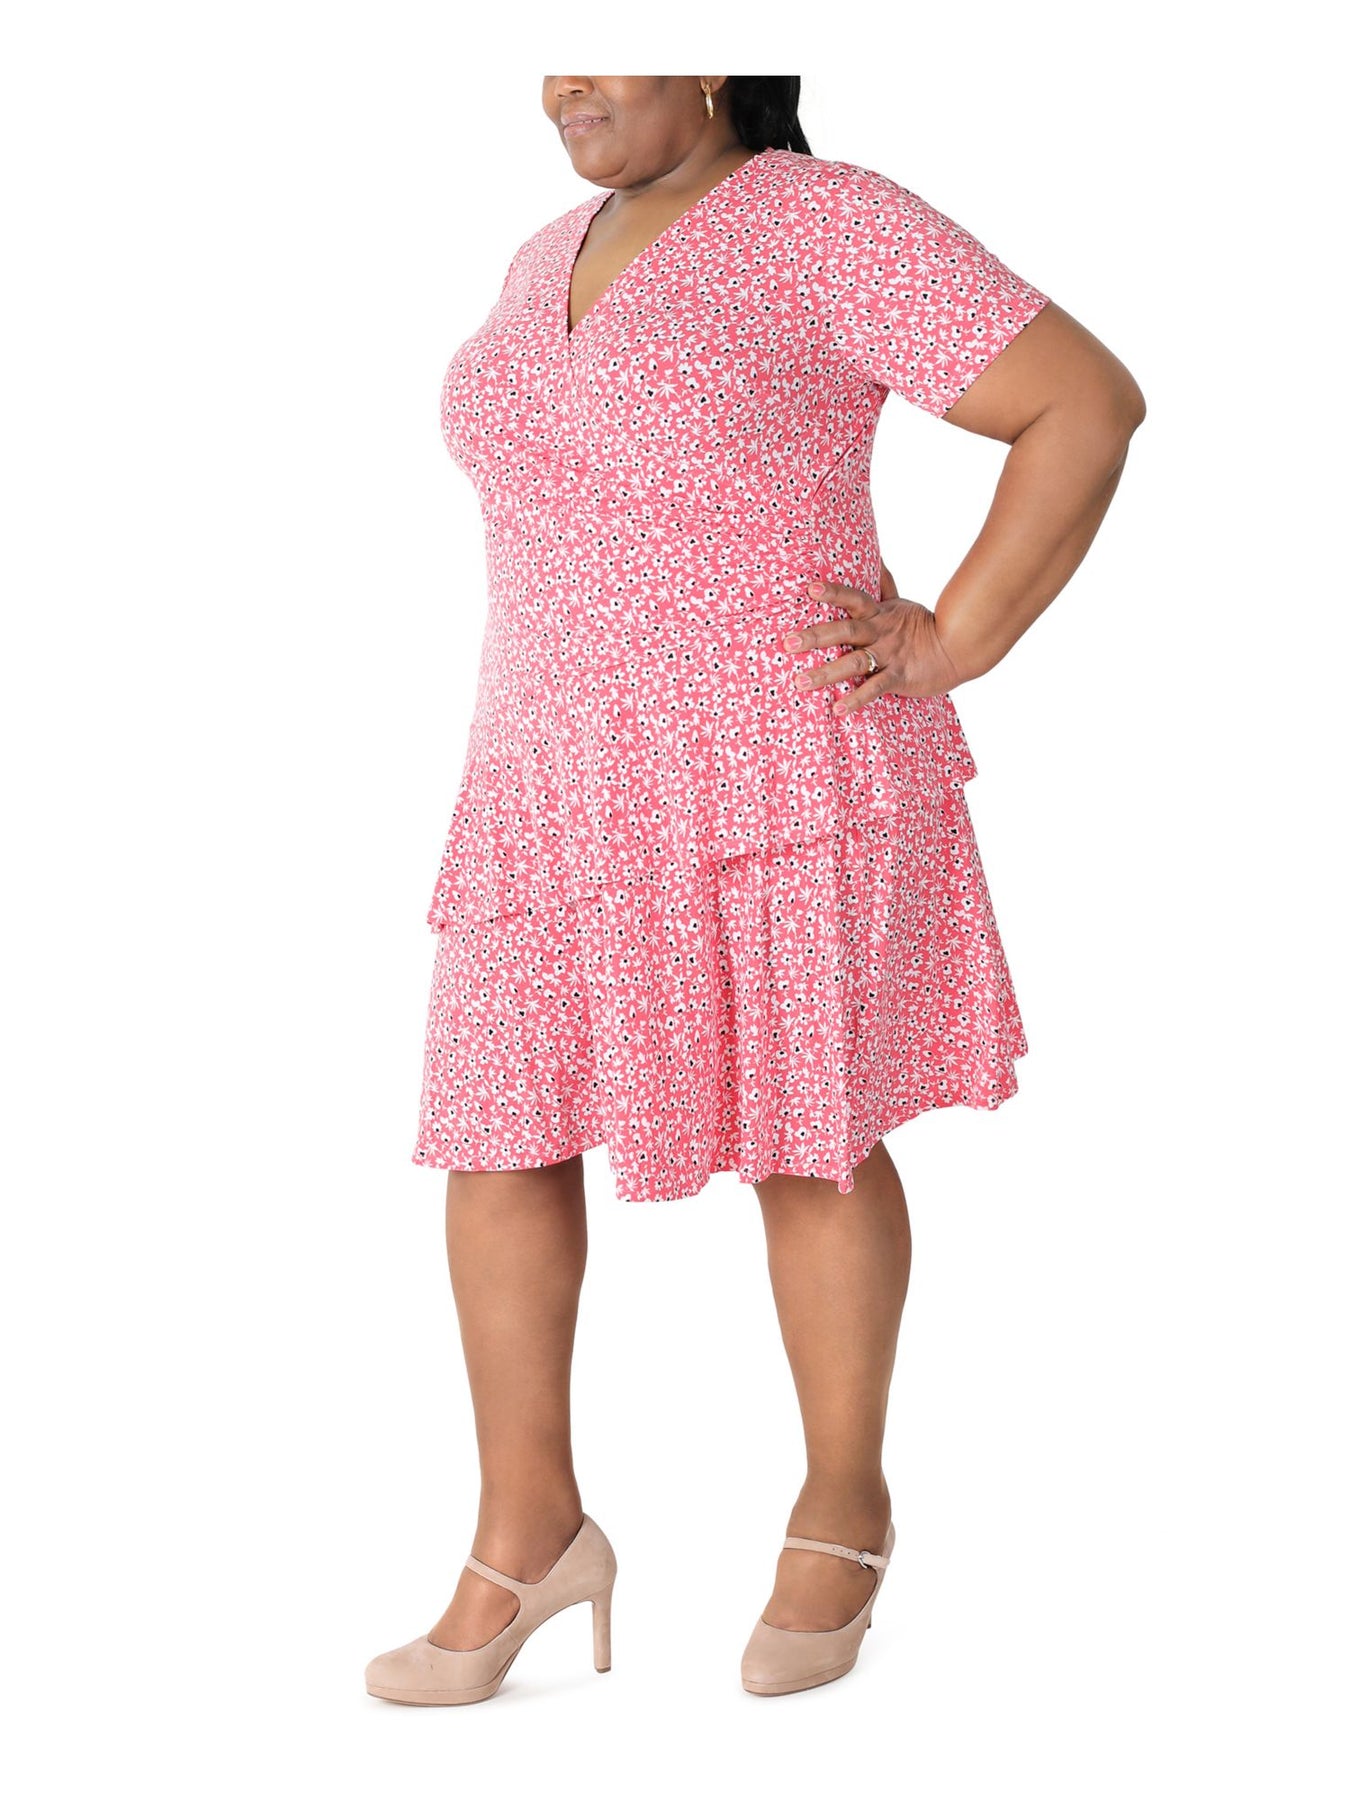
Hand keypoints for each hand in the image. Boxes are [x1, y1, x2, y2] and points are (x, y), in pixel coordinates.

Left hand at [783, 561, 967, 711]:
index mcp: (879, 613)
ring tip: (800, 682)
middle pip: (845, 630)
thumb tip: (876, 556)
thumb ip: (884, 584)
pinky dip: (856, 699)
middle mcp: (880, 632)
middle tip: (788, 643)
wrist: (957, 650)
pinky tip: (837, 709)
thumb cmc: (922, 627)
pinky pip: (875, 689)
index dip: (833, 593)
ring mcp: (889, 655)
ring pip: (854, 662)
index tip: (809, 589)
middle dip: (816, 636)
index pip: (853, 598)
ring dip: (826, 673)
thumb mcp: (900, 604)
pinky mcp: (899, 677)